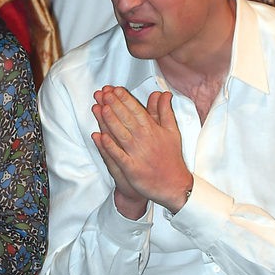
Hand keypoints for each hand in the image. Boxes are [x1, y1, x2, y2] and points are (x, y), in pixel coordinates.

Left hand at [91, 86, 192, 214]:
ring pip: (120, 134)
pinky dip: (110, 146)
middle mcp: (144, 140)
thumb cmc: (171, 157)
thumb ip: (164, 111)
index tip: (114, 89)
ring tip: (100, 107)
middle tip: (103, 93)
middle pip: (126, 119)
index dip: (125, 99)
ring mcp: (137, 154)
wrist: (174, 184)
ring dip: (109, 121)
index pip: (136, 110)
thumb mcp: (171, 131)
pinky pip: (119, 156)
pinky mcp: (132, 169)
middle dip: (114, 105)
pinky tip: (100, 136)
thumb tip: (162, 93)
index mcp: (153, 129)